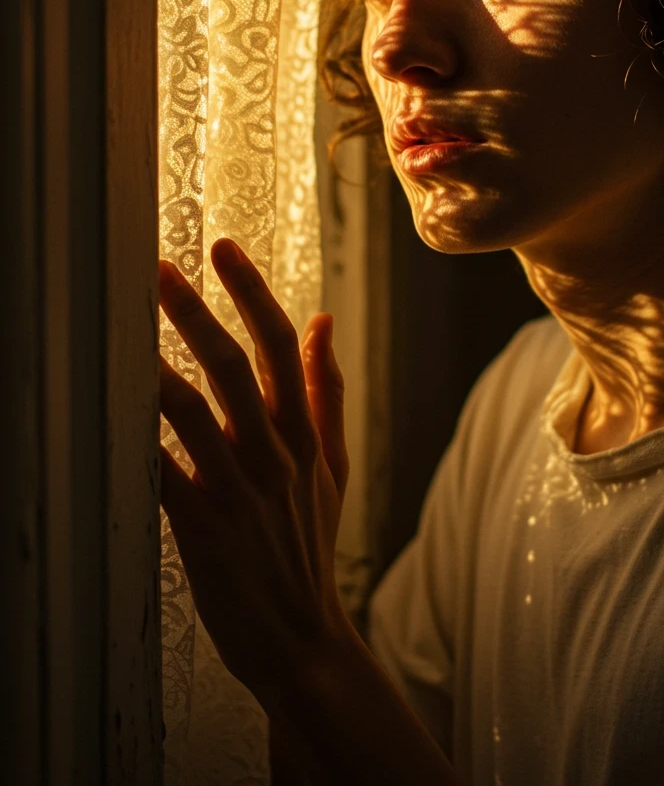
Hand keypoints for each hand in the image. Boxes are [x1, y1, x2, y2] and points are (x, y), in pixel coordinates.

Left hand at [158, 237, 352, 704]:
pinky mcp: (203, 529)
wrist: (304, 639)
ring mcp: (239, 491)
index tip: (223, 247)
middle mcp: (274, 455)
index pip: (282, 345)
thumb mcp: (333, 466)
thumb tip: (325, 321)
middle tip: (157, 268)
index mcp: (304, 435)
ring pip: (193, 412)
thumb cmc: (311, 546)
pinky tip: (106, 405)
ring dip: (157, 362)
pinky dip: (134, 438)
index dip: (252, 292)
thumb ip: (327, 391)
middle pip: (235, 366)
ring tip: (121, 323)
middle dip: (196, 312)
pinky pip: (160, 473)